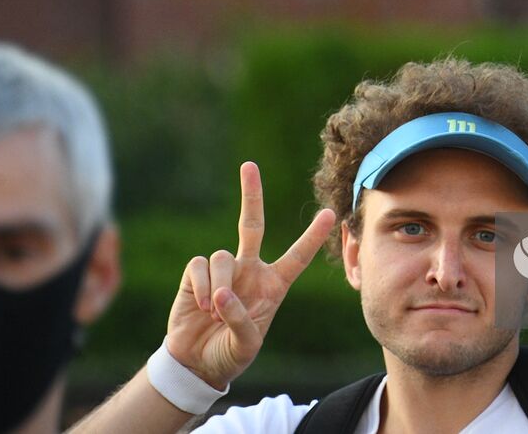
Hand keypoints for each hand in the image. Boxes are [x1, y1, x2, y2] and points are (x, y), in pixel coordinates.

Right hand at [164, 161, 335, 388]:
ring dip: (220, 283)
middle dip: (250, 194)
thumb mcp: (246, 344)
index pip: (296, 257)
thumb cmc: (230, 352)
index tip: (331, 214)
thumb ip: (240, 320)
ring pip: (223, 256)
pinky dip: (202, 286)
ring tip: (215, 312)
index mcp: (273, 286)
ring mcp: (223, 269)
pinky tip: (202, 306)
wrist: (197, 362)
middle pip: (251, 224)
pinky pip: (200, 265)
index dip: (312, 237)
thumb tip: (223, 293)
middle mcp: (249, 270)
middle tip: (249, 165)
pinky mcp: (196, 274)